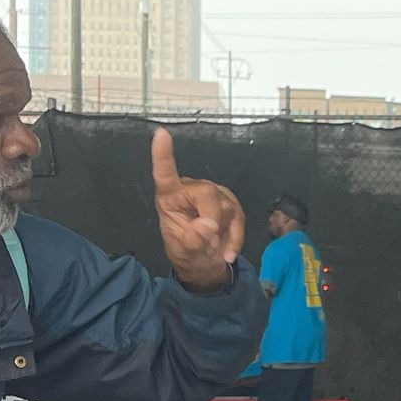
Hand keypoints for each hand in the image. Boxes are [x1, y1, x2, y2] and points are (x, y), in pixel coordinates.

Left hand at [150, 129, 244, 291]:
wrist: (205, 265)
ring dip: (222, 234)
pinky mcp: (231, 203)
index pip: (165, 175)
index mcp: (170, 196)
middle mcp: (192, 189)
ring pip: (226, 208)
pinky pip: (239, 219)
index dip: (163, 155)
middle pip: (208, 194)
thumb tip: (207, 225)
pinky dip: (235, 239)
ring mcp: (214, 194)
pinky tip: (227, 251)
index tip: (161, 134)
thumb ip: (192, 240)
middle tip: (209, 242)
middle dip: (212, 219)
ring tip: (212, 246)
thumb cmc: (187, 252)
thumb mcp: (184, 252)